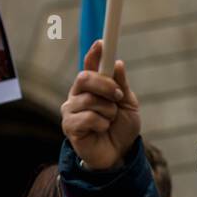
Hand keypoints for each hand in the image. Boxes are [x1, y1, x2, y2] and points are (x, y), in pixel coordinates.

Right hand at [60, 40, 140, 170]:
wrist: (118, 154)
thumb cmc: (121, 128)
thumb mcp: (128, 104)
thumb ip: (121, 85)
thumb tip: (117, 64)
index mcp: (91, 87)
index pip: (90, 65)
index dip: (95, 53)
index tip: (103, 42)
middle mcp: (78, 95)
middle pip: (84, 78)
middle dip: (105, 85)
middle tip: (117, 96)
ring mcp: (71, 110)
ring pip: (91, 100)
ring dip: (108, 112)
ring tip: (109, 121)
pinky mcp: (69, 126)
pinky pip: (89, 118)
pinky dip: (102, 124)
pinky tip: (101, 130)